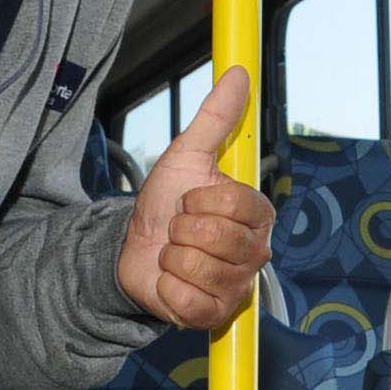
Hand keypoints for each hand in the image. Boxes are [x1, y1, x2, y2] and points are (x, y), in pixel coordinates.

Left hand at [117, 67, 274, 330]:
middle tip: (178, 229)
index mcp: (256, 216)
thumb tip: (238, 73)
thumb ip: (215, 119)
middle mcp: (255, 254)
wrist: (134, 249)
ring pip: (200, 268)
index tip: (187, 200)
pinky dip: (167, 288)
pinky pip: (188, 299)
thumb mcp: (185, 156)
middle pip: (217, 237)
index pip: (237, 205)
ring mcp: (237, 287)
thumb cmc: (165, 204)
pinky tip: (170, 281)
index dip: (201, 201)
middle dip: (181, 229)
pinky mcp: (215, 315)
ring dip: (171, 257)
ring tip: (173, 253)